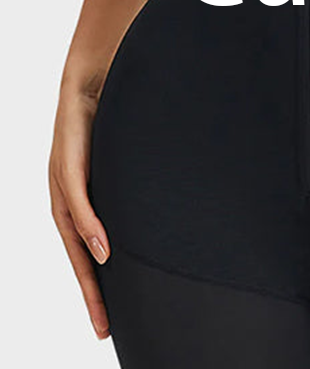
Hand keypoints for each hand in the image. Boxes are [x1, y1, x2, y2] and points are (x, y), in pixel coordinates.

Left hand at [49, 86, 110, 339]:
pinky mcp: (67, 161)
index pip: (86, 248)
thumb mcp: (128, 158)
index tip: (108, 316)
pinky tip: (102, 250)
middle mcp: (67, 193)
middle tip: (103, 327)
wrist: (98, 71)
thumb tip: (154, 210)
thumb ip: (133, 188)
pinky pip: (77, 201)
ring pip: (71, 236)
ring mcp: (64, 180)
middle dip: (89, 293)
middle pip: (75, 254)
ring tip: (100, 305)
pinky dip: (89, 227)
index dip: (96, 284)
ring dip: (85, 272)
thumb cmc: (117, 112)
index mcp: (81, 195)